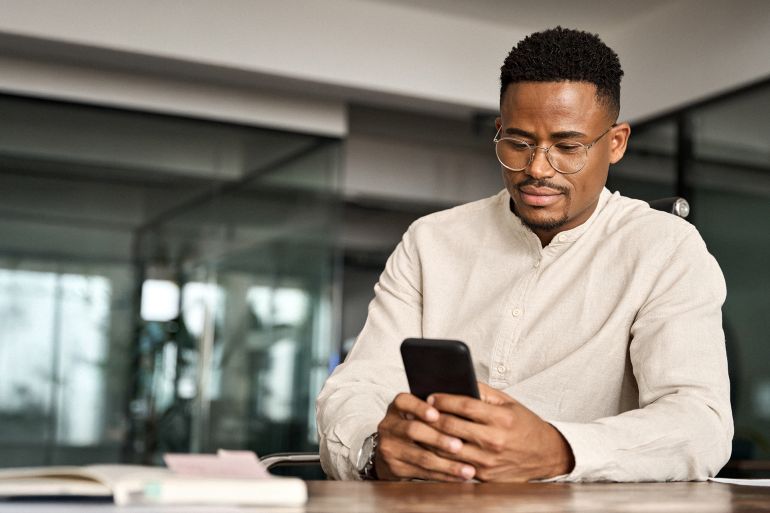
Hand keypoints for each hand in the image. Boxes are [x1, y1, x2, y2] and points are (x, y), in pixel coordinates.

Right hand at [374, 392, 476, 480]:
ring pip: (421, 457)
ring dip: (447, 464)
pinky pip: (424, 473)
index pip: (404, 402)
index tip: (436, 414)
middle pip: (413, 430)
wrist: (391, 451)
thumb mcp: (416, 412)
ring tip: (467, 469)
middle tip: (459, 445)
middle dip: (438, 439)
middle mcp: (389, 426)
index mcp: (396, 408)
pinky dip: (444, 475)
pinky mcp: (396, 468)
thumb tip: (463, 409)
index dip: (420, 408)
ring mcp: (390, 448)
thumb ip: (435, 409)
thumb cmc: (414, 426)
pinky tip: (460, 476)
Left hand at [428, 383, 573, 481]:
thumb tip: (458, 381)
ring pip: (449, 448)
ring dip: (430, 437)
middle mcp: (495, 441)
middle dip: (431, 417)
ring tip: (418, 427)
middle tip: (418, 410)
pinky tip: (431, 446)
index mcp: (502, 419)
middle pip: (452, 427)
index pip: (465, 406)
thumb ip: (483, 392)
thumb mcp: (509, 403)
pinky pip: (456, 464)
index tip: (431, 396)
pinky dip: (441, 455)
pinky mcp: (484, 476)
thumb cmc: (525, 425)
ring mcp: (488, 461)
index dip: (444, 400)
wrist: (546, 455)